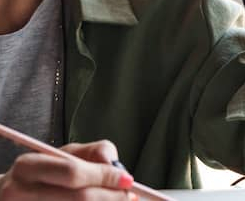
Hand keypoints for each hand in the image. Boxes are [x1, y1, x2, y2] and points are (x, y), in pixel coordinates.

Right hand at [0, 140, 135, 199]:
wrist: (9, 198)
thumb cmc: (44, 174)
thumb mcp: (64, 154)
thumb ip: (93, 152)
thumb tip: (115, 165)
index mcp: (28, 167)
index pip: (73, 173)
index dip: (104, 177)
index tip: (128, 180)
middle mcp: (19, 194)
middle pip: (78, 200)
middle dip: (110, 197)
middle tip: (129, 196)